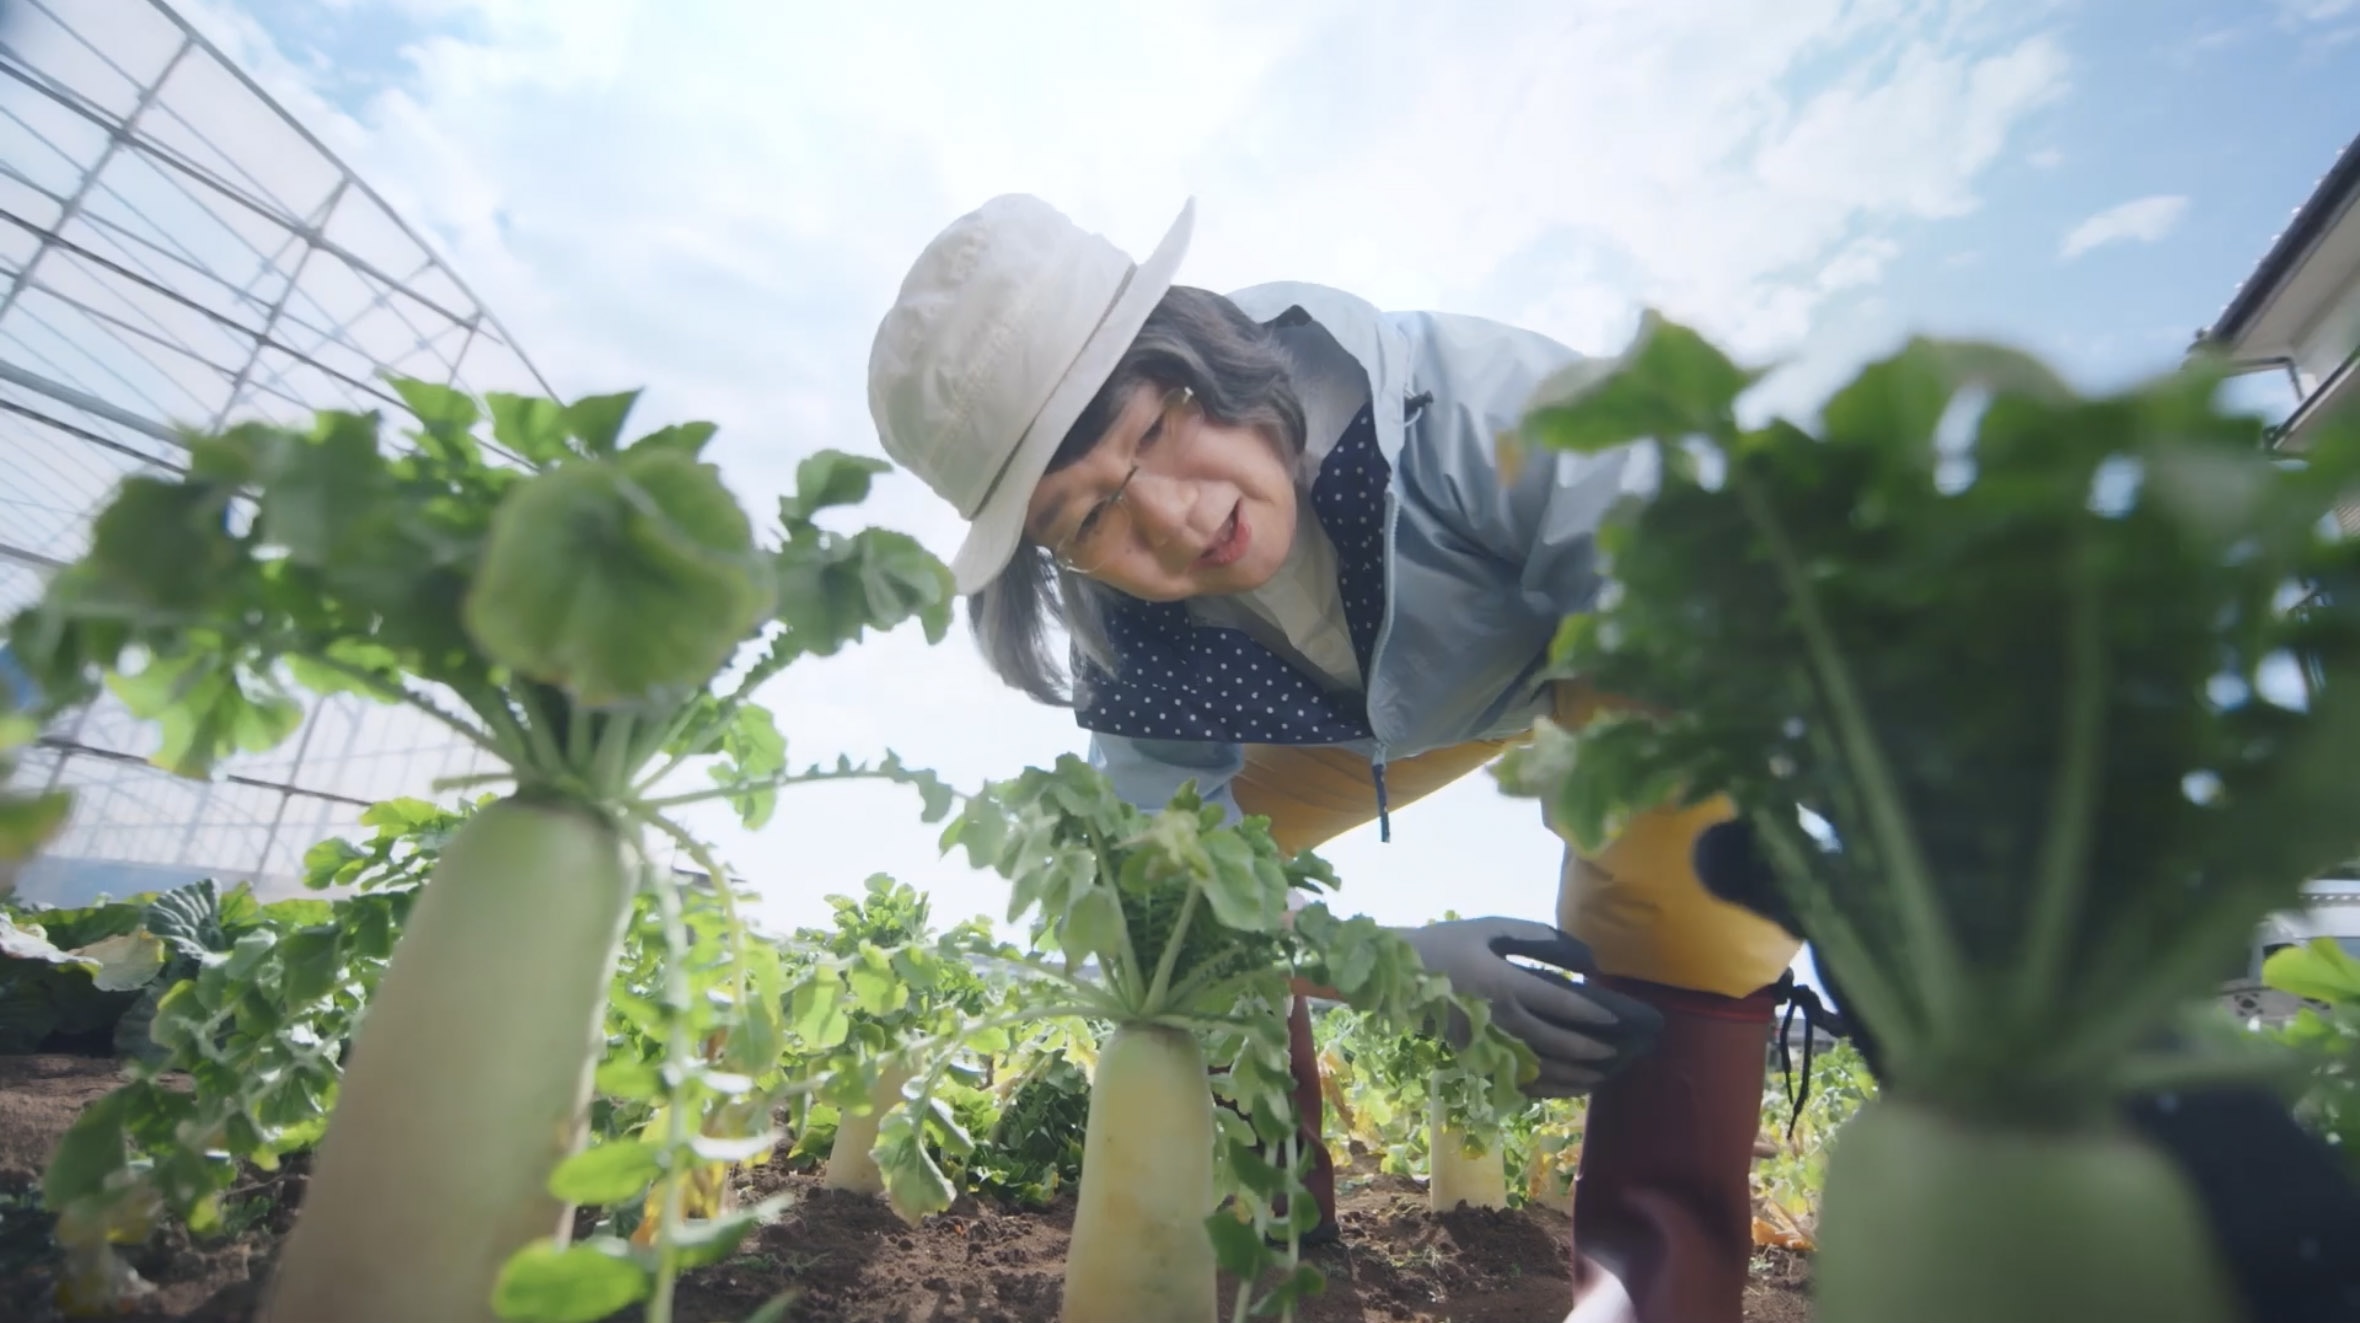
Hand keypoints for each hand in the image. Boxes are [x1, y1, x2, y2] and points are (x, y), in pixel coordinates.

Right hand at [1394, 917, 1662, 1095]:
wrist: (1398, 976)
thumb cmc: (1448, 944)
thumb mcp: (1491, 927)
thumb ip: (1536, 936)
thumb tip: (1580, 957)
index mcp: (1506, 985)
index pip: (1562, 1004)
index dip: (1594, 1014)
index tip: (1619, 1019)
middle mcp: (1501, 1020)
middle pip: (1558, 1043)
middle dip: (1592, 1050)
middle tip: (1619, 1051)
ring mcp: (1488, 1045)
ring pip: (1542, 1070)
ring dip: (1576, 1075)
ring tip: (1602, 1075)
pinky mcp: (1476, 1060)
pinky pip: (1517, 1082)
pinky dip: (1547, 1089)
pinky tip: (1567, 1088)